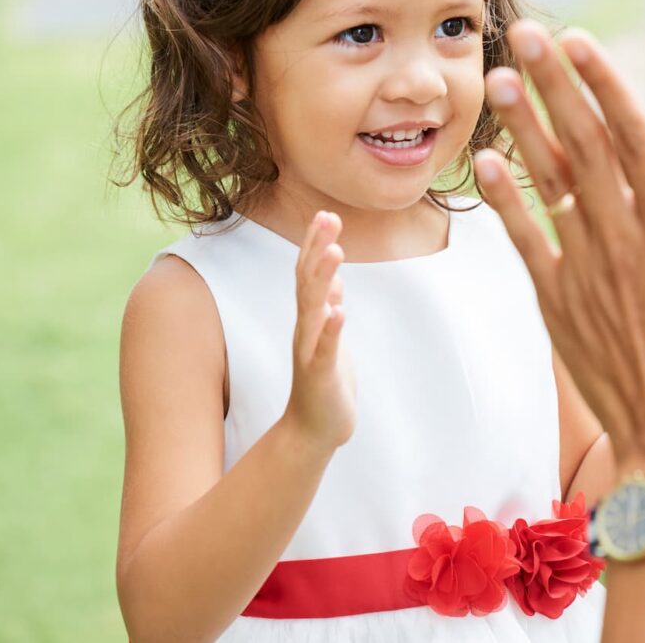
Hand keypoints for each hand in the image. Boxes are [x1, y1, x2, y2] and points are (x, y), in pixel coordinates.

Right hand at [283, 211, 355, 451]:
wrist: (315, 430)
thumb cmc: (325, 381)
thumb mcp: (329, 337)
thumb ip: (327, 306)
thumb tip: (331, 277)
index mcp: (310, 319)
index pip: (308, 274)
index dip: (315, 244)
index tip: (326, 214)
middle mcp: (305, 330)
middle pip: (307, 282)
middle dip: (317, 249)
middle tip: (328, 217)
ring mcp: (310, 351)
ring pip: (313, 310)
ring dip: (322, 279)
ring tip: (335, 252)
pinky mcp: (320, 374)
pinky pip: (325, 349)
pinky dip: (331, 330)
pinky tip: (339, 311)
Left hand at [475, 21, 644, 495]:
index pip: (634, 140)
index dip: (605, 85)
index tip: (580, 39)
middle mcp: (623, 242)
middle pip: (582, 146)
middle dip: (554, 84)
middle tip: (527, 31)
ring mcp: (586, 273)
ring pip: (548, 184)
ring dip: (522, 127)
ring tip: (497, 78)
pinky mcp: (560, 306)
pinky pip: (524, 243)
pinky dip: (504, 202)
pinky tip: (484, 165)